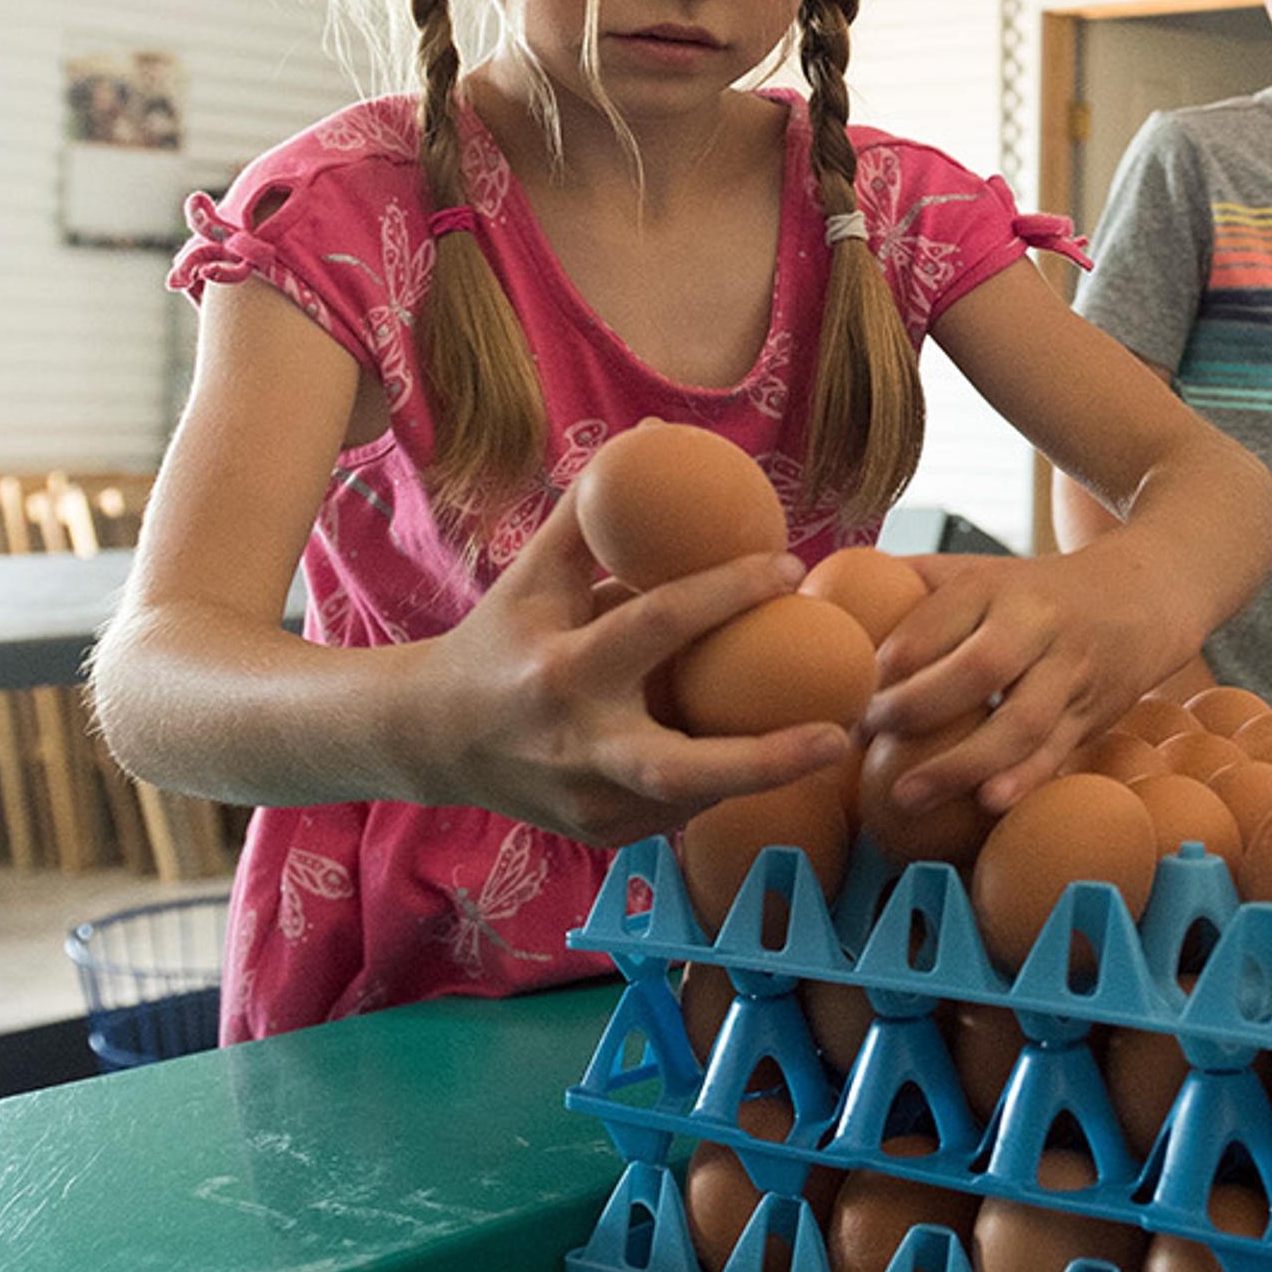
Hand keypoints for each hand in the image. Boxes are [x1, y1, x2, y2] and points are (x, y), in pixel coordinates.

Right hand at [409, 490, 851, 845]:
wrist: (431, 739)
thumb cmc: (498, 639)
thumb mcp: (536, 574)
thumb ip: (595, 510)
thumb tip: (657, 437)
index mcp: (560, 672)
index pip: (656, 623)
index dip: (727, 591)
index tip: (791, 568)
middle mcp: (575, 746)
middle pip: (681, 767)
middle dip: (766, 760)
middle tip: (840, 735)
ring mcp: (589, 804)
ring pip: (696, 794)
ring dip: (763, 769)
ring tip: (831, 735)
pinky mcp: (603, 835)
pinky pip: (681, 808)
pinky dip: (725, 781)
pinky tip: (771, 755)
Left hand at [860, 552, 1188, 813]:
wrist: (1147, 592)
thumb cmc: (1037, 591)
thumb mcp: (984, 570)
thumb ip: (912, 581)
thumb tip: (818, 591)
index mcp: (1000, 585)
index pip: (943, 616)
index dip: (898, 655)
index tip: (853, 689)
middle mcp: (1039, 624)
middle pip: (981, 667)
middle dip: (920, 707)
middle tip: (866, 738)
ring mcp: (1071, 672)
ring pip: (1023, 720)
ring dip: (965, 762)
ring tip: (907, 795)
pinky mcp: (1094, 714)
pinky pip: (1059, 751)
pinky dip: (1025, 780)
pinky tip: (988, 805)